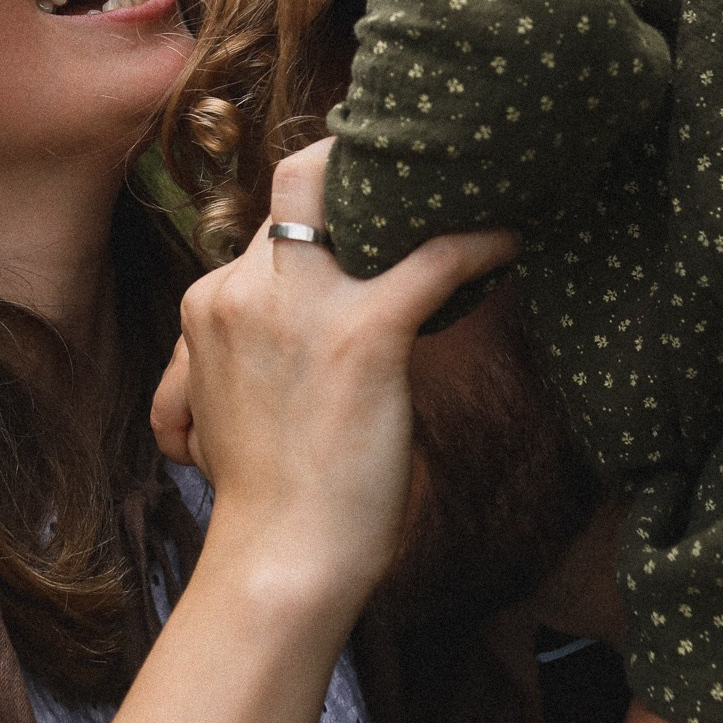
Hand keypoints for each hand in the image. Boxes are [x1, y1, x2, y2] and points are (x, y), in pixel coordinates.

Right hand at [152, 137, 517, 613]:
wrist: (280, 561)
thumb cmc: (268, 502)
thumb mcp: (226, 412)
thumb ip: (242, 360)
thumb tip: (280, 355)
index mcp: (211, 306)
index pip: (267, 228)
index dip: (317, 215)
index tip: (359, 210)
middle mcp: (244, 289)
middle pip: (297, 181)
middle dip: (343, 161)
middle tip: (400, 171)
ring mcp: (301, 306)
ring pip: (345, 192)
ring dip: (408, 192)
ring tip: (462, 187)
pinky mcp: (363, 333)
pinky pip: (435, 258)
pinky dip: (480, 243)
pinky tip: (511, 238)